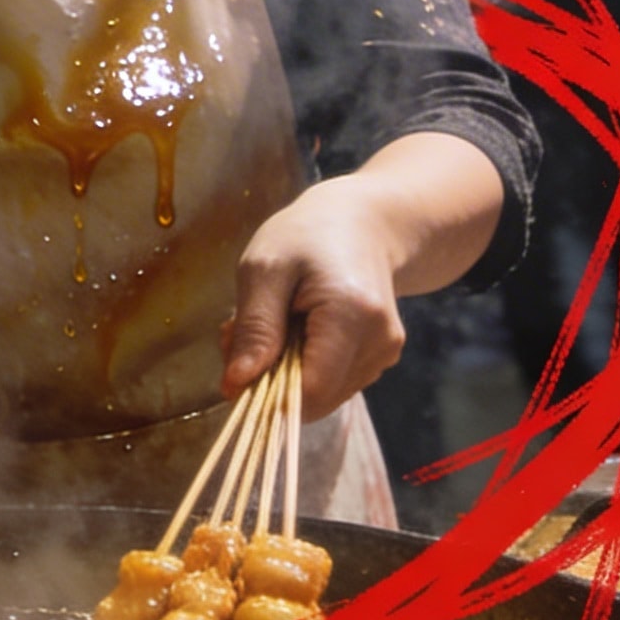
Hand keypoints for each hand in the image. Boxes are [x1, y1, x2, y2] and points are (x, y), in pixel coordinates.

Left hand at [223, 177, 406, 421]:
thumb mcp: (264, 269)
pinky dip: (304, 365)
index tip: (234, 352)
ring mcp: (385, 354)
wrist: (364, 221)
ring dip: (283, 370)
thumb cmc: (307, 236)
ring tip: (273, 321)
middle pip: (314, 398)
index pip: (308, 393)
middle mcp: (380, 343)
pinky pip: (332, 383)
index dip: (264, 389)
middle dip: (269, 376)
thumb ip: (254, 330)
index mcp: (353, 315)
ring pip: (320, 395)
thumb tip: (236, 388)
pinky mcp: (381, 358)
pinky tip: (295, 327)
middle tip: (242, 330)